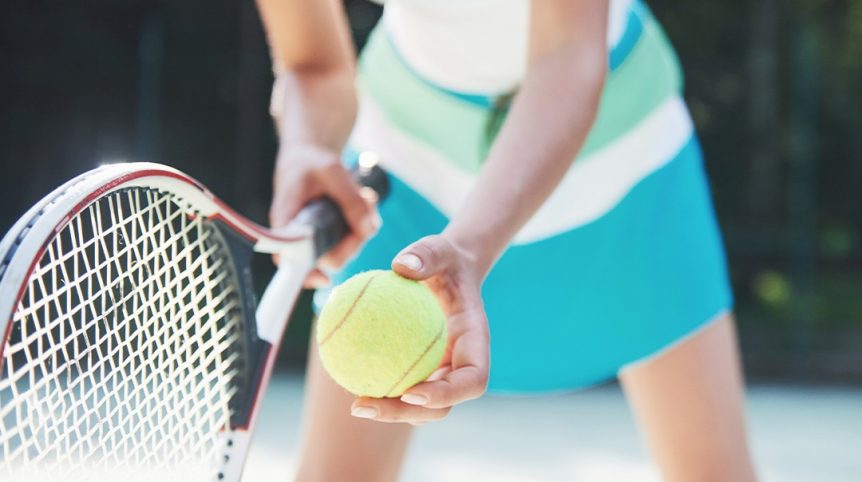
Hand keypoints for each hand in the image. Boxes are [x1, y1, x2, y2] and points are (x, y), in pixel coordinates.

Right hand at [269, 144, 379, 286]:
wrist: (309, 155)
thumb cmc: (311, 162)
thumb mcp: (333, 171)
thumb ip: (350, 200)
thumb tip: (368, 231)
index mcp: (287, 221)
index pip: (287, 259)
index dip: (304, 274)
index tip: (324, 279)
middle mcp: (301, 236)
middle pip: (330, 258)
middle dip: (354, 238)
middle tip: (366, 203)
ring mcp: (318, 237)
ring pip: (346, 249)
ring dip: (362, 227)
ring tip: (365, 196)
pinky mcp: (333, 234)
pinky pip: (354, 238)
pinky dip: (365, 221)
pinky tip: (365, 199)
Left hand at [350, 234, 490, 424]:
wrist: (447, 272)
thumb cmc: (445, 260)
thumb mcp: (439, 248)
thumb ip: (425, 254)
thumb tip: (400, 265)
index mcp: (475, 343)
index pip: (472, 380)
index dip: (446, 395)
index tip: (411, 393)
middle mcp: (460, 365)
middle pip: (442, 406)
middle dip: (407, 414)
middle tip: (367, 405)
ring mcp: (441, 372)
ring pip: (420, 407)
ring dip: (390, 412)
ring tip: (356, 405)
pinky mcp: (422, 371)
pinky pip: (401, 385)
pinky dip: (379, 388)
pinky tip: (347, 380)